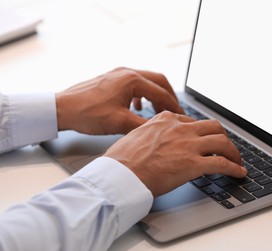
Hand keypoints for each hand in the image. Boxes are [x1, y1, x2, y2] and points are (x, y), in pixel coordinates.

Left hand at [55, 67, 183, 134]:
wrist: (63, 109)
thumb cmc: (87, 113)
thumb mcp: (121, 123)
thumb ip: (144, 125)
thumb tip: (161, 129)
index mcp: (131, 80)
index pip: (161, 92)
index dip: (174, 106)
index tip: (181, 116)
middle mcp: (126, 72)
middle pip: (158, 80)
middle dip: (169, 96)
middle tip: (175, 110)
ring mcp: (118, 74)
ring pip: (147, 80)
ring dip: (156, 94)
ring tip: (159, 110)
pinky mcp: (111, 79)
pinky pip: (134, 83)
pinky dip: (142, 94)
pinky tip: (138, 106)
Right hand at [104, 111, 246, 196]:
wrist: (119, 175)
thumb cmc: (122, 160)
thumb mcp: (136, 135)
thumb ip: (152, 133)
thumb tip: (156, 141)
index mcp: (166, 119)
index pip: (194, 122)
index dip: (204, 133)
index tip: (207, 140)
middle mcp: (180, 128)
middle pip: (214, 127)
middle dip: (223, 138)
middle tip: (226, 148)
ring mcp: (188, 145)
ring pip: (222, 142)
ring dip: (233, 152)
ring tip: (237, 160)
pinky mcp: (193, 164)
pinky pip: (222, 164)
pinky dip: (234, 168)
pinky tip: (238, 173)